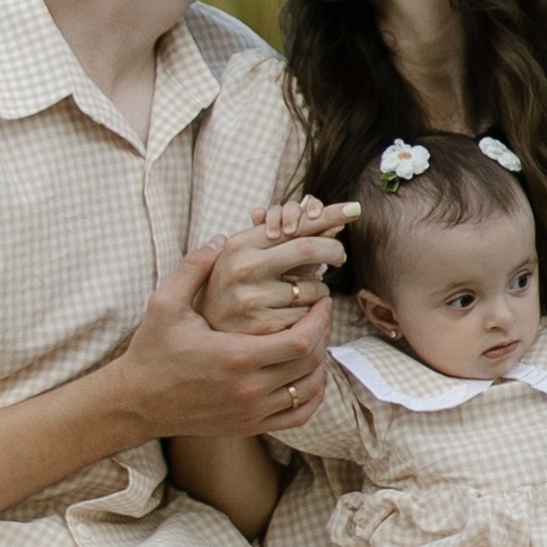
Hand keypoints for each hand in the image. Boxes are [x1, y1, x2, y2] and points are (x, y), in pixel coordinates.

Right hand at [121, 242, 335, 439]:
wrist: (137, 402)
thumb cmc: (151, 352)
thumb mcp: (164, 304)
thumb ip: (192, 269)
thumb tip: (219, 239)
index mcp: (235, 357)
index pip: (300, 341)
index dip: (319, 319)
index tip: (320, 301)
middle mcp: (248, 389)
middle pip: (311, 364)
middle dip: (323, 335)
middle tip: (319, 314)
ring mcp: (251, 412)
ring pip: (309, 390)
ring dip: (320, 363)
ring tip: (314, 339)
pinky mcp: (250, 426)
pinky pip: (299, 416)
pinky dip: (312, 395)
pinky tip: (307, 375)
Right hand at [197, 195, 355, 334]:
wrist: (193, 338)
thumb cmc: (224, 290)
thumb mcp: (234, 258)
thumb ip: (268, 239)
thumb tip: (302, 215)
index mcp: (239, 245)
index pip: (295, 226)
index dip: (328, 216)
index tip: (354, 209)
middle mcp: (244, 268)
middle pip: (308, 249)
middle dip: (333, 250)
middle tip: (340, 256)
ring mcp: (252, 300)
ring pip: (312, 289)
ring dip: (318, 292)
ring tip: (301, 296)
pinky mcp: (263, 329)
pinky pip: (306, 319)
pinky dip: (309, 319)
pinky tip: (294, 320)